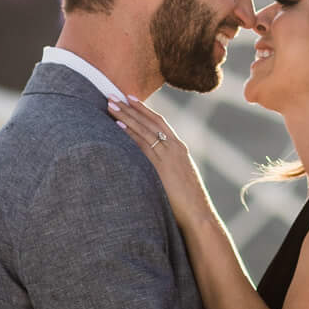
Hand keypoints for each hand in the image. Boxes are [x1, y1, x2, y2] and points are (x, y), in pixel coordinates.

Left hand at [108, 98, 208, 223]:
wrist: (199, 214)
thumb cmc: (188, 201)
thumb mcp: (179, 177)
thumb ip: (168, 167)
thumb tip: (154, 165)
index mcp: (179, 148)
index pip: (159, 121)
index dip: (143, 109)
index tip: (129, 97)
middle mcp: (175, 147)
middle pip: (149, 121)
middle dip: (129, 107)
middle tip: (112, 94)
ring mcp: (168, 156)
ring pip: (143, 130)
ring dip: (125, 115)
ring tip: (110, 104)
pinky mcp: (161, 167)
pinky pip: (142, 146)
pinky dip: (130, 134)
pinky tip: (118, 125)